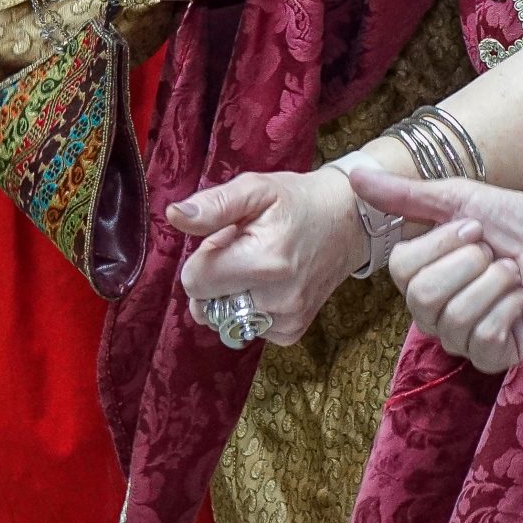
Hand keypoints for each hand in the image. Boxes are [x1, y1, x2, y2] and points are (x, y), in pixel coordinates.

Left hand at [170, 167, 365, 346]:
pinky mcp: (291, 333)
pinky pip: (247, 329)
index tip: (226, 241)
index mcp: (264, 260)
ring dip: (230, 296)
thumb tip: (174, 216)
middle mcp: (277, 299)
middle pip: (207, 305)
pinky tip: (270, 285)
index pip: (195, 282)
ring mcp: (287, 320)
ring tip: (257, 268)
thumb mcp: (256, 189)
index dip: (203, 258)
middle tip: (242, 252)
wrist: (348, 221)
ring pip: (224, 321)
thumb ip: (214, 205)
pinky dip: (249, 309)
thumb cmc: (297, 201)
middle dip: (215, 279)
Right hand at [353, 169, 522, 373]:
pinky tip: (521, 297)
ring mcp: (462, 338)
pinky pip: (485, 337)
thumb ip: (404, 195)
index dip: (442, 243)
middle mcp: (432, 312)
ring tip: (511, 272)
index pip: (403, 269)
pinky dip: (509, 306)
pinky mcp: (494, 356)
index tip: (474, 227)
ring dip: (494, 282)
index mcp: (417, 276)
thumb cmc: (508, 217)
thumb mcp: (455, 198)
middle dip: (470, 263)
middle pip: (426, 296)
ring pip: (456, 317)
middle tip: (493, 252)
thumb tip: (353, 175)